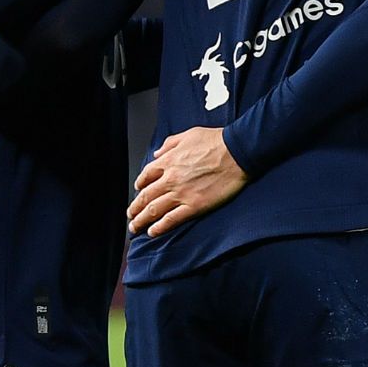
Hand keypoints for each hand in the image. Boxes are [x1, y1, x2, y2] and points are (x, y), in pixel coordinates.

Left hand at [128, 126, 248, 235]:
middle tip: (130, 215)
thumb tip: (158, 153)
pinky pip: (171, 219)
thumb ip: (170, 144)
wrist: (237, 152)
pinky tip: (152, 232)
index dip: (139, 184)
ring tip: (135, 227)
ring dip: (141, 220)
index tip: (138, 190)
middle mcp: (170, 179)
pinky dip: (159, 227)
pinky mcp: (194, 205)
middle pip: (145, 196)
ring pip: (154, 210)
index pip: (146, 176)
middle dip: (135, 208)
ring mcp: (181, 194)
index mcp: (169, 161)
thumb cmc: (217, 141)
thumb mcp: (189, 134)